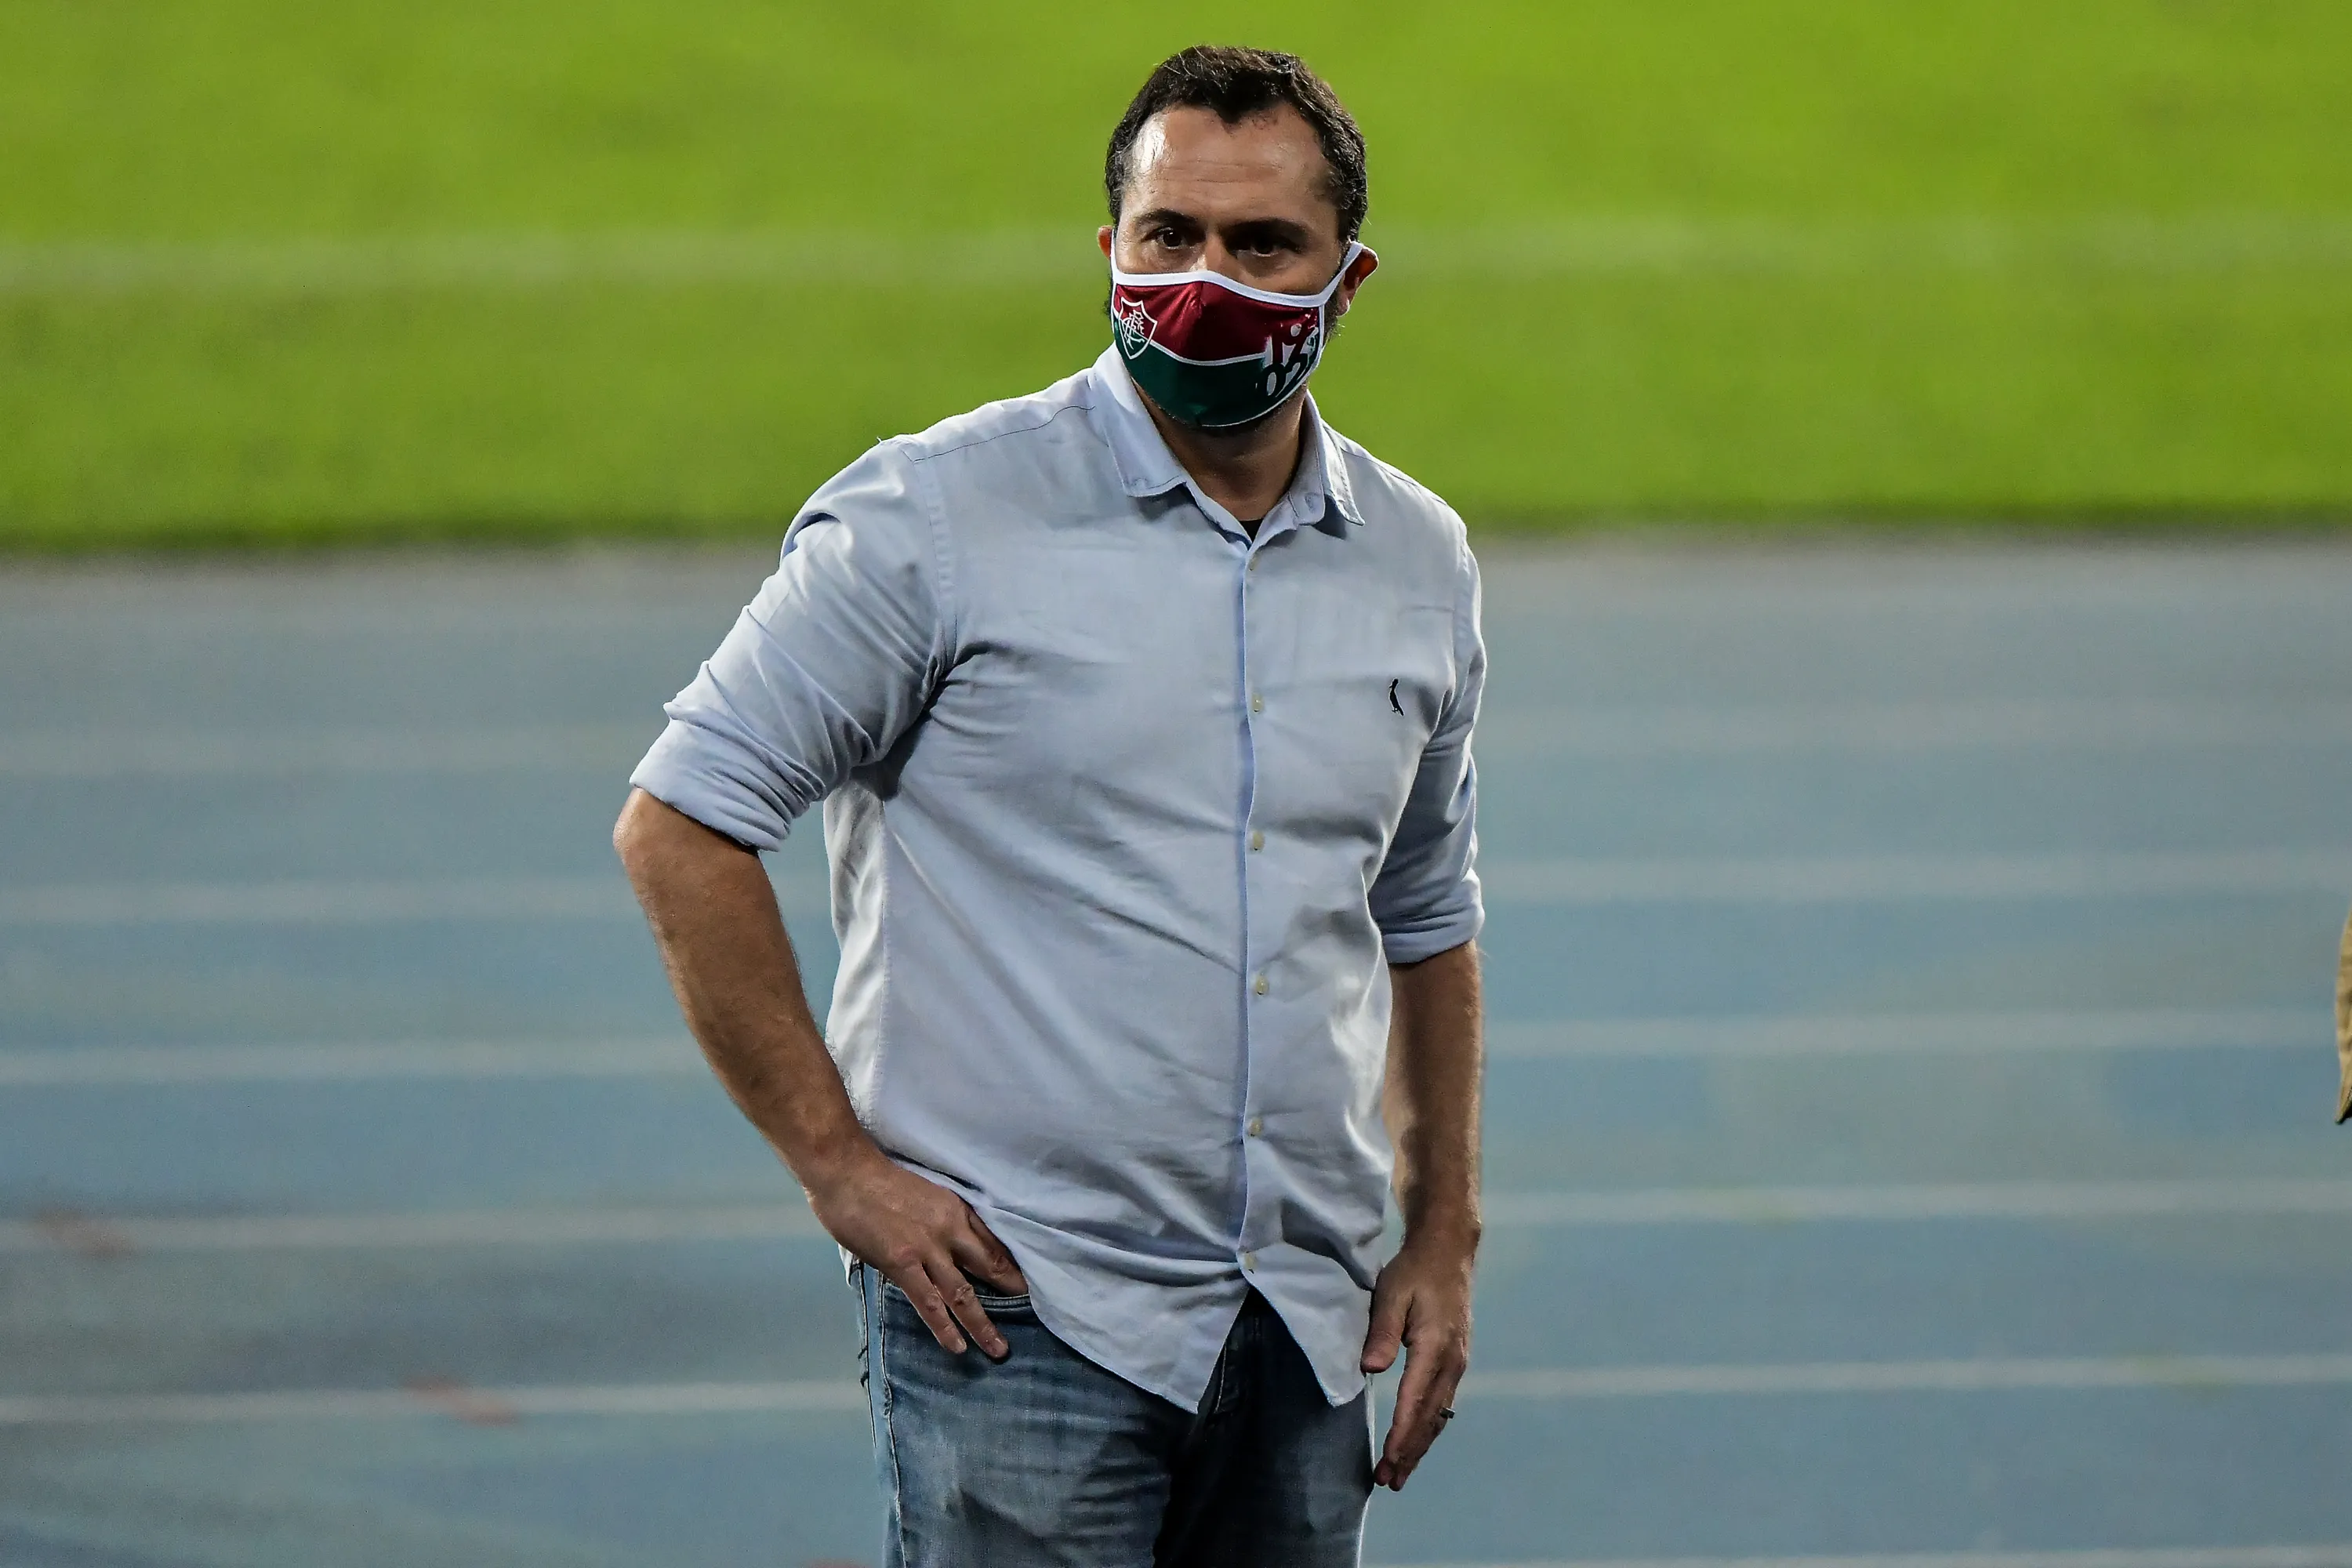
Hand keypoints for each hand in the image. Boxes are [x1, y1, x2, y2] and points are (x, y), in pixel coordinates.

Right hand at [807, 1146, 1028, 1358]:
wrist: (847, 1170)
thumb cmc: (877, 1179)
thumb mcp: (924, 1192)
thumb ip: (938, 1219)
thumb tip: (945, 1244)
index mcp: (956, 1209)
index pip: (993, 1242)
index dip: (1011, 1266)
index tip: (1028, 1285)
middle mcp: (950, 1229)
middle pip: (989, 1266)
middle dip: (1011, 1293)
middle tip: (1032, 1316)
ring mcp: (928, 1248)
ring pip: (963, 1292)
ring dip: (982, 1324)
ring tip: (998, 1349)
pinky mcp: (903, 1262)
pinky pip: (929, 1302)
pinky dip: (945, 1327)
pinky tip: (958, 1346)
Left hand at [1359, 1230, 1473, 1490]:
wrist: (1448, 1252)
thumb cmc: (1414, 1271)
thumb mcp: (1391, 1293)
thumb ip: (1381, 1331)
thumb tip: (1371, 1369)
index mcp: (1435, 1347)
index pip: (1415, 1401)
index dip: (1402, 1436)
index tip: (1389, 1462)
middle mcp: (1452, 1361)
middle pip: (1430, 1418)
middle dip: (1409, 1452)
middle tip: (1388, 1482)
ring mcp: (1457, 1363)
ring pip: (1438, 1415)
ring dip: (1419, 1445)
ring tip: (1399, 1473)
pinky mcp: (1455, 1361)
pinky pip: (1442, 1404)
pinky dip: (1428, 1428)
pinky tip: (1417, 1442)